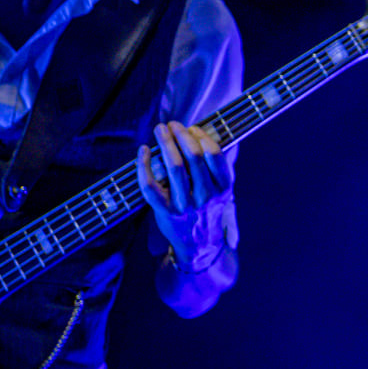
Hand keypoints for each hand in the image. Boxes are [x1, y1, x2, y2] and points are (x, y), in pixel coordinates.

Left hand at [137, 121, 231, 269]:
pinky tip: (143, 151)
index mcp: (223, 187)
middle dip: (181, 135)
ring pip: (174, 168)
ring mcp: (185, 205)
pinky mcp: (165, 212)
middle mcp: (206, 196)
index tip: (192, 128)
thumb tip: (209, 138)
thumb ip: (218, 167)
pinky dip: (144, 166)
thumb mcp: (222, 191)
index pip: (214, 155)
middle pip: (193, 157)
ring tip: (160, 129)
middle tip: (172, 124)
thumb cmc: (209, 210)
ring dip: (165, 144)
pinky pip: (150, 187)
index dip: (202, 137)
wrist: (199, 244)